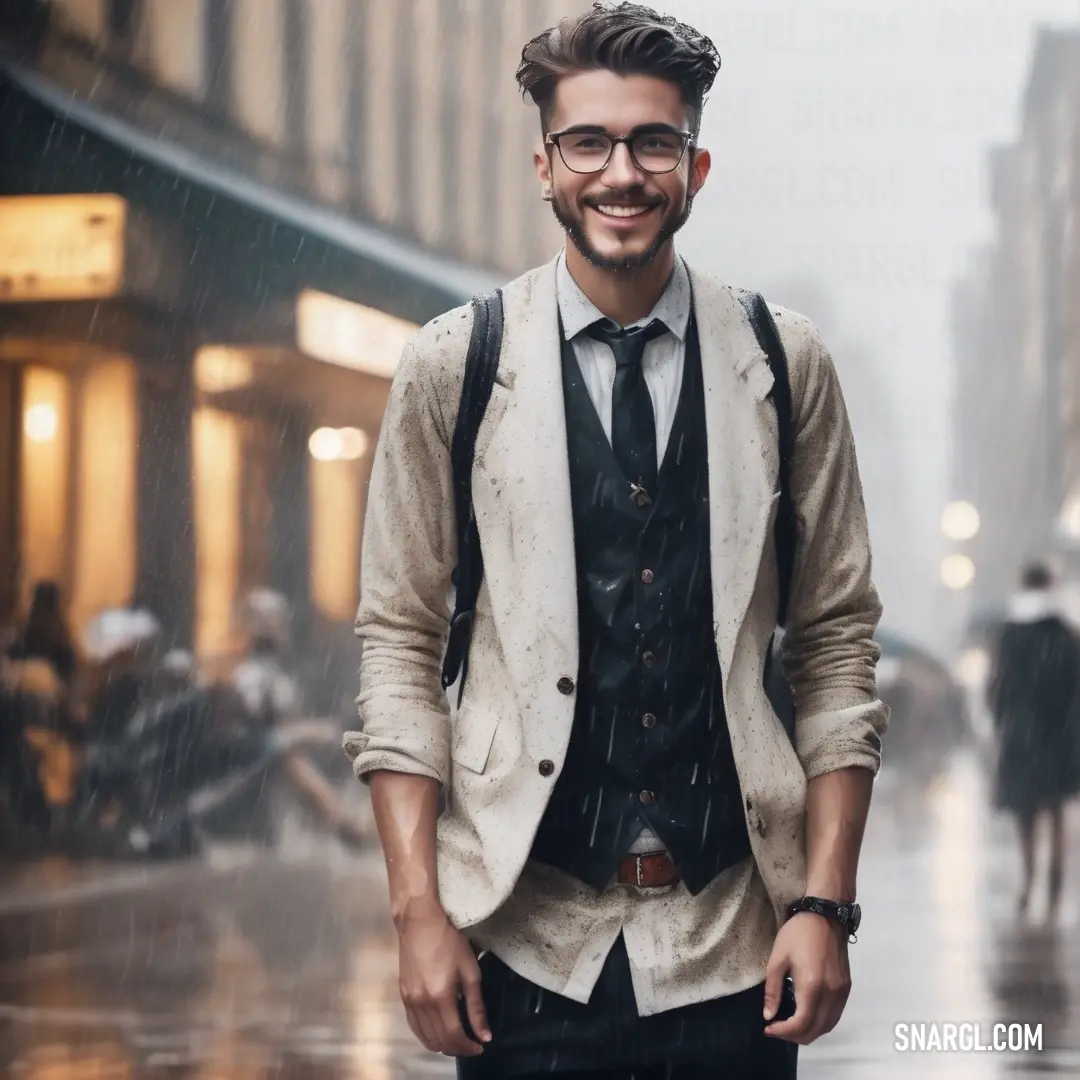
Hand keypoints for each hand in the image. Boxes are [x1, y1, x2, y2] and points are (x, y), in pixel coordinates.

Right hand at [396, 901, 491, 1056]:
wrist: (420, 921)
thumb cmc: (449, 940)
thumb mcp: (470, 971)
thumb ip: (477, 1006)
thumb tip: (485, 1035)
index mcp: (440, 997)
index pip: (454, 1036)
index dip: (469, 1047)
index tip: (481, 1046)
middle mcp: (421, 1004)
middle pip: (439, 1041)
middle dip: (457, 1048)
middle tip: (472, 1042)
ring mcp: (409, 1001)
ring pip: (425, 1037)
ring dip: (442, 1044)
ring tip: (457, 1037)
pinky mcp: (402, 995)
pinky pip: (414, 1026)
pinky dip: (427, 1034)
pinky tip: (438, 1027)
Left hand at [763, 911, 850, 1044]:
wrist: (826, 916)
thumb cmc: (797, 934)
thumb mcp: (777, 958)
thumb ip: (773, 990)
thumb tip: (769, 1016)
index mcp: (812, 986)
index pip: (801, 1024)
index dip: (783, 1032)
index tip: (769, 1028)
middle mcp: (831, 994)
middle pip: (815, 1030)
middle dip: (794, 1035)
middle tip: (777, 1027)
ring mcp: (842, 992)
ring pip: (827, 1026)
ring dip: (809, 1032)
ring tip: (790, 1024)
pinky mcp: (846, 988)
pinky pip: (835, 1016)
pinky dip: (821, 1023)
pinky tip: (807, 1015)